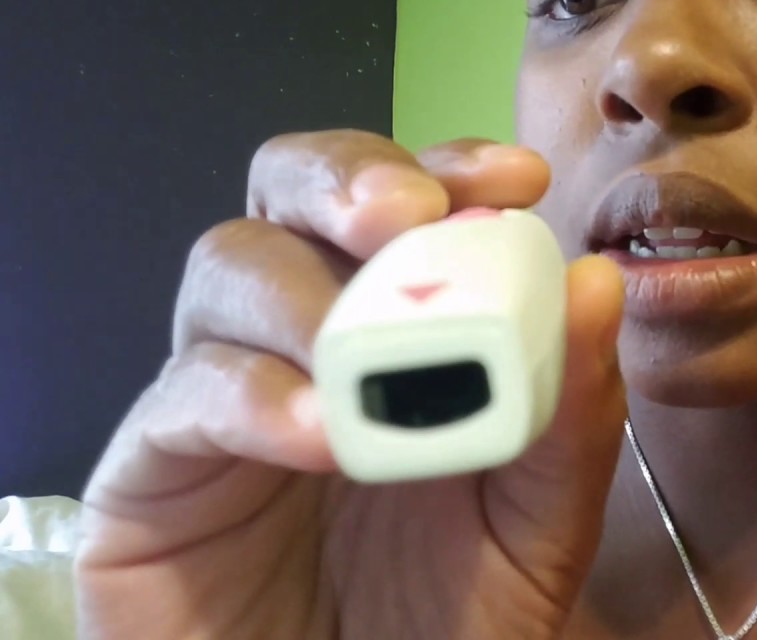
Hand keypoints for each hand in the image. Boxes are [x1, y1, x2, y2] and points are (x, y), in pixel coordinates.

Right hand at [74, 130, 625, 638]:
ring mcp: (222, 394)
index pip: (403, 210)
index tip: (516, 179)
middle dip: (349, 179)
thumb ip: (572, 419)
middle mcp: (306, 339)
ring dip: (303, 292)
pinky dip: (251, 396)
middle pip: (290, 195)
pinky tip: (318, 435)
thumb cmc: (445, 624)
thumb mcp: (539, 528)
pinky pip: (182, 395)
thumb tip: (595, 282)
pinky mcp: (152, 467)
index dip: (449, 170)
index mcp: (400, 332)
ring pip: (228, 267)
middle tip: (406, 216)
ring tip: (361, 360)